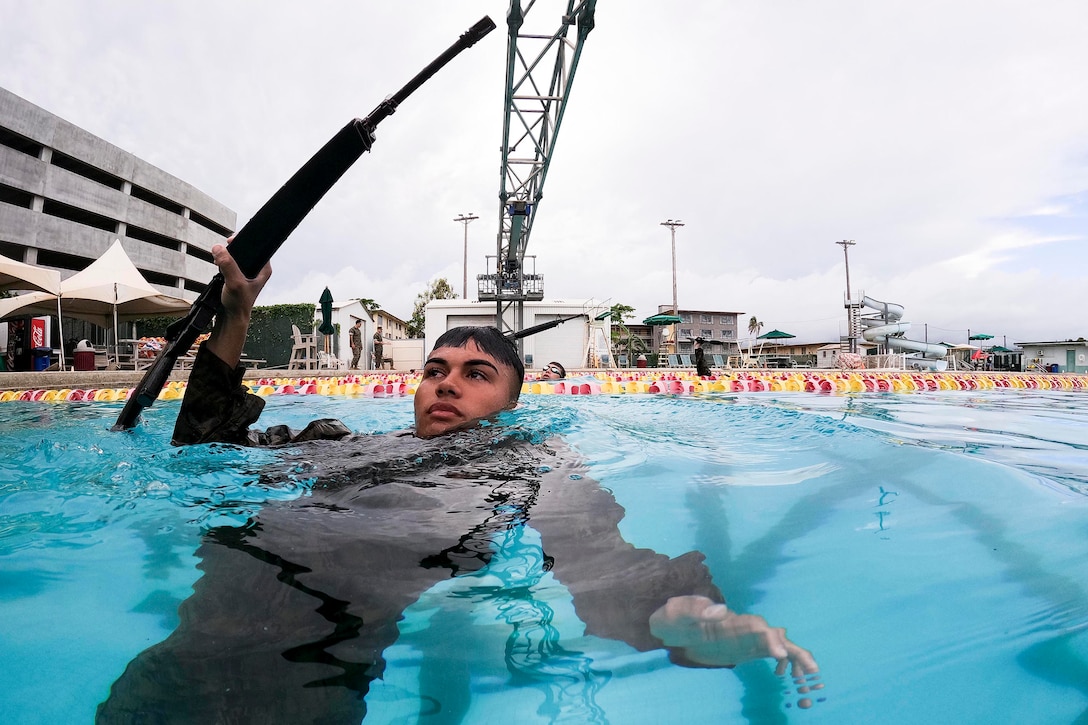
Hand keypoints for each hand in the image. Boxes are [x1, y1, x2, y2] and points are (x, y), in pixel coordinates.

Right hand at [205, 242, 271, 367]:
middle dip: (232, 249)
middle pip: (245, 250)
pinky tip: (218, 265)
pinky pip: (230, 263)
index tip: (231, 241)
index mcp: (264, 269)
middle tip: (222, 251)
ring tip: (219, 258)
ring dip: (226, 256)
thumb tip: (218, 248)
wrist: (231, 318)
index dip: (245, 241)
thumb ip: (227, 265)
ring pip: (237, 257)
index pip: (258, 247)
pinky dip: (223, 262)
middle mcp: (257, 269)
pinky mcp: (238, 276)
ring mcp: (247, 273)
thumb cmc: (238, 304)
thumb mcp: (234, 282)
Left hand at [649, 595, 819, 678]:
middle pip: (773, 635)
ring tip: (809, 675)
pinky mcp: (744, 650)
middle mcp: (742, 628)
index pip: (755, 626)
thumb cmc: (676, 615)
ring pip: (776, 645)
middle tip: (811, 668)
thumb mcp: (679, 610)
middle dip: (792, 649)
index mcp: (729, 620)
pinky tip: (787, 675)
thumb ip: (696, 609)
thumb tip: (721, 609)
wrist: (672, 624)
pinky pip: (769, 654)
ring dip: (794, 656)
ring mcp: (745, 639)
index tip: (779, 653)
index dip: (769, 638)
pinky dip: (784, 662)